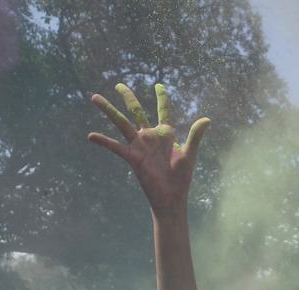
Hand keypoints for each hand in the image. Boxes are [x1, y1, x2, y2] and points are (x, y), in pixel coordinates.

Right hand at [88, 83, 209, 213]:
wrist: (171, 197)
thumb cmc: (181, 178)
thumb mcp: (190, 153)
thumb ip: (196, 135)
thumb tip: (207, 119)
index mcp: (166, 133)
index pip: (163, 110)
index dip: (162, 97)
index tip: (159, 85)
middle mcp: (150, 136)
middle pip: (136, 111)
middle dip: (128, 97)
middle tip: (119, 84)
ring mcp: (139, 145)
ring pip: (121, 123)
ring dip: (108, 110)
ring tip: (95, 97)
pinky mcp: (133, 157)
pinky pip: (115, 147)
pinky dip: (103, 142)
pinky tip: (91, 136)